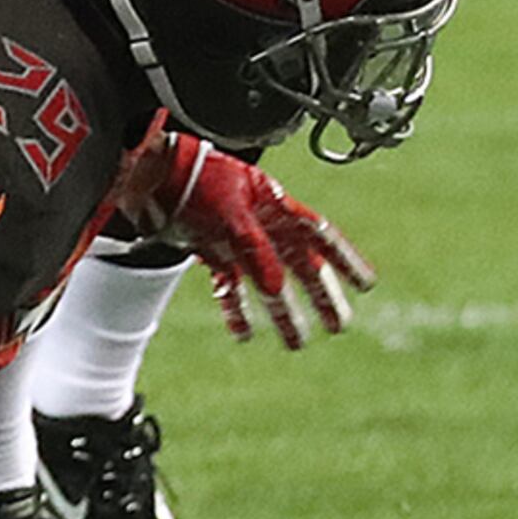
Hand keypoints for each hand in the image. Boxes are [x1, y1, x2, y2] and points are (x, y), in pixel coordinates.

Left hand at [126, 132, 372, 346]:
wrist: (150, 177)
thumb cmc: (196, 179)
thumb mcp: (231, 211)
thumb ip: (255, 248)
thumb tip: (277, 288)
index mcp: (278, 204)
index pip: (321, 235)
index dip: (346, 260)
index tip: (366, 285)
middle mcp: (264, 225)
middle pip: (301, 265)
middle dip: (321, 296)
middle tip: (338, 325)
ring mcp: (239, 241)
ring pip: (270, 283)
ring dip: (283, 312)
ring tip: (296, 341)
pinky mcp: (214, 252)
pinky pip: (232, 287)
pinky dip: (238, 309)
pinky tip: (244, 331)